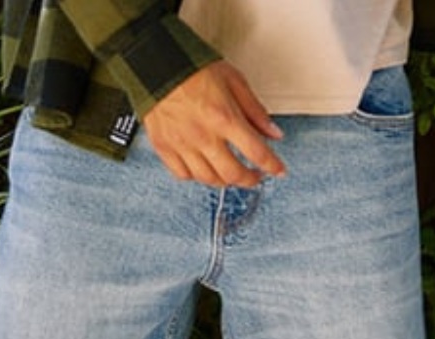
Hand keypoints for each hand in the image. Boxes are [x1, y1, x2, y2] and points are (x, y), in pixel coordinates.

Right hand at [142, 61, 286, 186]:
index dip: (272, 166)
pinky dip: (197, 176)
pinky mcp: (165, 148)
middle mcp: (203, 136)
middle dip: (250, 179)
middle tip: (255, 175)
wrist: (155, 62)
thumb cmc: (192, 67)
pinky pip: (184, 175)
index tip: (278, 171)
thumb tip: (273, 133)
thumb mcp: (233, 80)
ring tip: (231, 172)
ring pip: (209, 179)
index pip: (256, 152)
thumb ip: (255, 110)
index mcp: (224, 117)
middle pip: (233, 174)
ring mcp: (182, 145)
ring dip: (225, 180)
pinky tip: (204, 167)